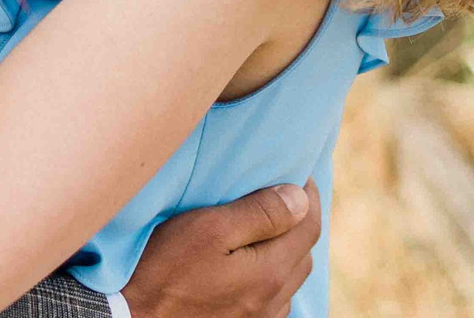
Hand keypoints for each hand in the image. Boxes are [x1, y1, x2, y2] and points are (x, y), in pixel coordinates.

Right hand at [120, 182, 318, 317]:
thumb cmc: (163, 270)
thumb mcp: (208, 229)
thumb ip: (259, 213)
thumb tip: (299, 198)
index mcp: (270, 272)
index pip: (309, 227)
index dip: (308, 195)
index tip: (298, 173)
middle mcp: (273, 300)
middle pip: (303, 254)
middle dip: (299, 222)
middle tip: (282, 194)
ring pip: (289, 280)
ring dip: (286, 251)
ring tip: (266, 227)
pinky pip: (273, 301)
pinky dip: (271, 277)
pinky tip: (250, 266)